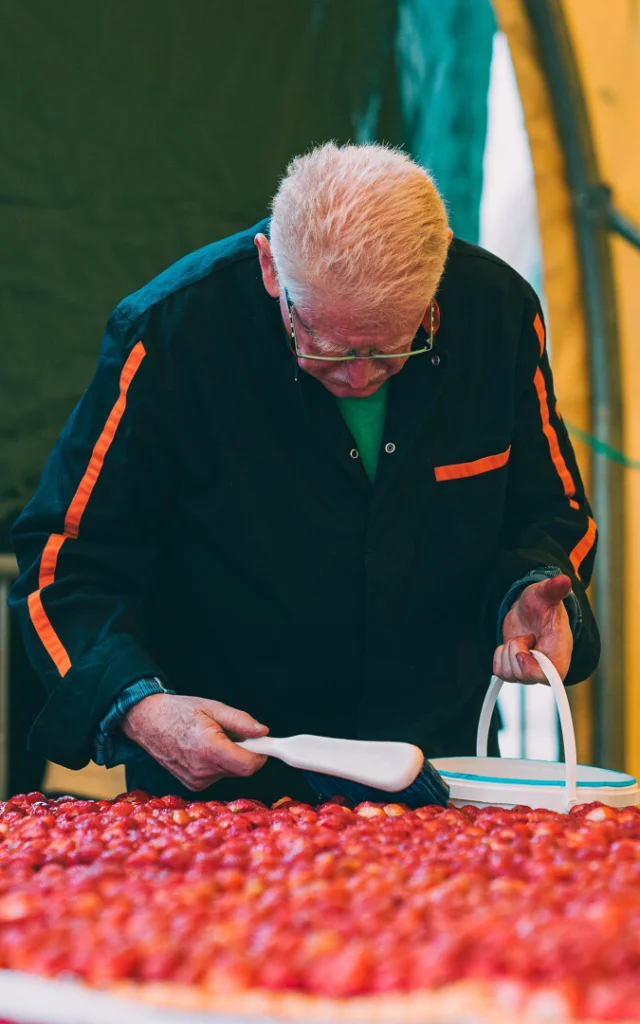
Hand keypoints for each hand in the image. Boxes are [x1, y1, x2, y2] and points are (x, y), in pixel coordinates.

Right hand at [121, 694, 268, 790]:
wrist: (147, 722)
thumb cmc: (180, 711)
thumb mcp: (213, 707)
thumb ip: (240, 721)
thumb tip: (264, 732)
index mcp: (208, 748)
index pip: (248, 765)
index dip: (260, 754)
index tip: (261, 742)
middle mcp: (202, 770)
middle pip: (241, 769)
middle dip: (245, 752)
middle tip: (231, 733)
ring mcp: (196, 780)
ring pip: (230, 772)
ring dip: (230, 757)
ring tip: (213, 738)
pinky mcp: (193, 785)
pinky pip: (218, 775)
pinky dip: (218, 763)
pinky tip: (204, 749)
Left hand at [493, 575, 573, 684]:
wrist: (529, 611)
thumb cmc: (542, 604)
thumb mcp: (545, 594)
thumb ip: (554, 589)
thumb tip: (564, 580)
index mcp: (560, 656)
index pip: (546, 677)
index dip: (529, 666)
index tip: (525, 642)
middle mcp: (546, 670)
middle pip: (521, 675)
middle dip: (515, 649)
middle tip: (526, 635)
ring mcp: (530, 673)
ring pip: (508, 674)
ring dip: (507, 652)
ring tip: (521, 638)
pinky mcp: (515, 672)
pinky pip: (499, 671)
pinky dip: (500, 655)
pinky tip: (511, 644)